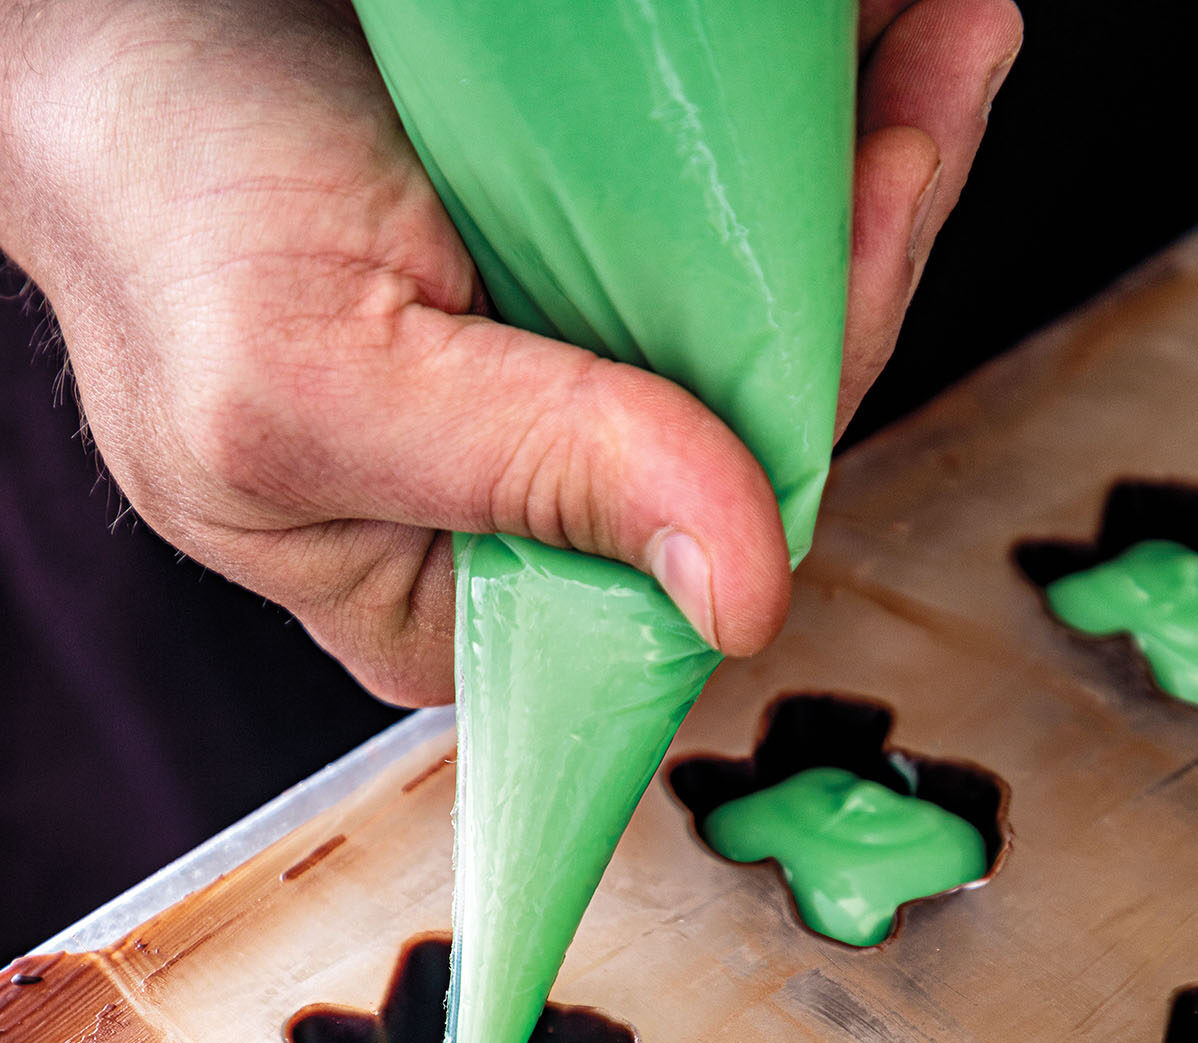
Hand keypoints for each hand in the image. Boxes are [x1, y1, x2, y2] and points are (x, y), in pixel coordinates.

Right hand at [0, 0, 1020, 705]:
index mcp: (454, 609)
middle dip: (846, 277)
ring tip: (930, 64)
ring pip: (755, 343)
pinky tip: (861, 83)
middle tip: (921, 114)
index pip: (681, 572)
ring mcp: (563, 411)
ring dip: (853, 201)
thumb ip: (531, 477)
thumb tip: (743, 593)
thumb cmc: (160, 220)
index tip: (861, 265)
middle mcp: (527, 528)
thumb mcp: (318, 381)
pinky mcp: (578, 307)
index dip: (796, 430)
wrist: (107, 60)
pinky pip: (721, 259)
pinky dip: (797, 165)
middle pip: (743, 448)